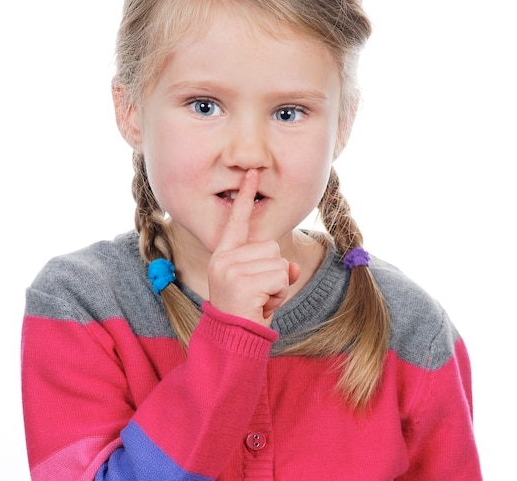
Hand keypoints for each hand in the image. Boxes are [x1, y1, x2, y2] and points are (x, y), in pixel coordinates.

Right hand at [208, 169, 299, 325]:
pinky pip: (281, 277)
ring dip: (278, 285)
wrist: (231, 343)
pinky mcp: (242, 282)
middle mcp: (223, 259)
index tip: (253, 173)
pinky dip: (280, 294)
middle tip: (258, 294)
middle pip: (271, 247)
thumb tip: (292, 267)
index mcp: (224, 255)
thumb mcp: (260, 286)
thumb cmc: (246, 312)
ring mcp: (231, 270)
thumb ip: (274, 269)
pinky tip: (262, 306)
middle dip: (275, 272)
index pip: (236, 221)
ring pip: (279, 262)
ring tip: (260, 301)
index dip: (245, 196)